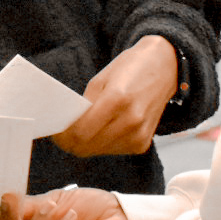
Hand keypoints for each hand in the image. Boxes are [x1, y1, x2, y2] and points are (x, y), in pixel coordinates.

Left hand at [53, 36, 177, 157]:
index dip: (64, 136)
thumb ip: (84, 106)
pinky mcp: (143, 144)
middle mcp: (131, 121)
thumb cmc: (131, 69)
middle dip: (71, 142)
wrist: (164, 68)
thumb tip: (67, 127)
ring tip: (83, 128)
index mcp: (118, 100)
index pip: (81, 133)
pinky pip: (113, 150)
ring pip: (98, 151)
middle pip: (87, 147)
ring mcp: (139, 135)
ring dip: (87, 143)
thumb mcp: (100, 80)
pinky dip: (102, 143)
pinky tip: (103, 129)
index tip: (56, 132)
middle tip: (63, 134)